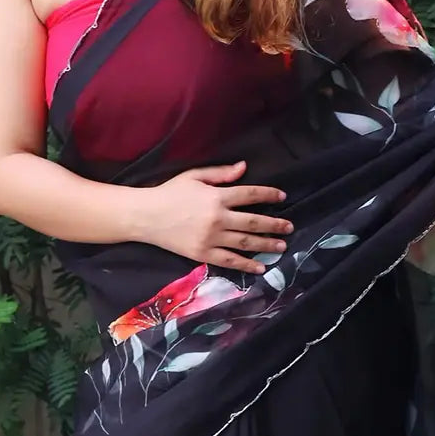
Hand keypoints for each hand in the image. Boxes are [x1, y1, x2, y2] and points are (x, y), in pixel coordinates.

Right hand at [134, 161, 292, 272]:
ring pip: (245, 242)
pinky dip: (247, 264)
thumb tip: (244, 167)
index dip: (268, 195)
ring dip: (266, 244)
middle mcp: (217, 218)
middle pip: (253, 221)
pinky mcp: (203, 254)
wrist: (144, 216)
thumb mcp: (194, 176)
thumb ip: (220, 174)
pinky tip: (260, 267)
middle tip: (290, 227)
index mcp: (216, 196)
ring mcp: (211, 238)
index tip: (282, 197)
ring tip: (282, 246)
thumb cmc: (168, 192)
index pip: (249, 195)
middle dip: (274, 224)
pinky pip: (230, 261)